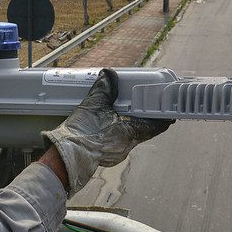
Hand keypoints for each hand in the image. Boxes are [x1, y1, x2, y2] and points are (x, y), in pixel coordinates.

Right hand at [43, 69, 171, 194]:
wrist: (65, 156)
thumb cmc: (83, 133)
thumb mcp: (94, 104)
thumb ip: (104, 88)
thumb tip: (109, 75)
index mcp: (131, 133)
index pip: (156, 126)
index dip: (162, 118)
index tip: (167, 111)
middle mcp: (127, 146)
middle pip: (142, 131)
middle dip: (141, 119)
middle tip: (139, 107)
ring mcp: (116, 154)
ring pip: (128, 138)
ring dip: (126, 127)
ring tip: (118, 115)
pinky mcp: (104, 157)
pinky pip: (115, 144)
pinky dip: (113, 135)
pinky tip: (104, 128)